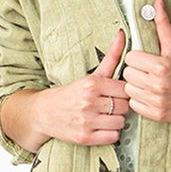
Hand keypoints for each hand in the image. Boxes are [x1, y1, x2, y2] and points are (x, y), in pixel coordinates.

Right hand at [31, 27, 133, 147]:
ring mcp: (86, 121)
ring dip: (116, 121)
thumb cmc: (70, 94)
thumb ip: (111, 56)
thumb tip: (123, 34)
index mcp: (91, 84)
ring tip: (105, 116)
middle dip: (120, 107)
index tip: (115, 94)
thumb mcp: (91, 75)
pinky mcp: (85, 138)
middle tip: (109, 106)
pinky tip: (101, 127)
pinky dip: (110, 134)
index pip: (126, 90)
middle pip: (125, 106)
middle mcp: (89, 102)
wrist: (44, 113)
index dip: (123, 93)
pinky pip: (113, 137)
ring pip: (121, 122)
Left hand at [121, 0, 170, 122]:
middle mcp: (157, 85)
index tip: (147, 60)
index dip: (138, 58)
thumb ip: (162, 23)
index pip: (130, 58)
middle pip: (128, 74)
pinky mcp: (157, 114)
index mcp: (160, 66)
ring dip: (137, 86)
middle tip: (148, 72)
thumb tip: (157, 1)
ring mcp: (157, 102)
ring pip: (129, 89)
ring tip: (149, 83)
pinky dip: (140, 100)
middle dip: (136, 72)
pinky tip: (151, 95)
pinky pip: (135, 105)